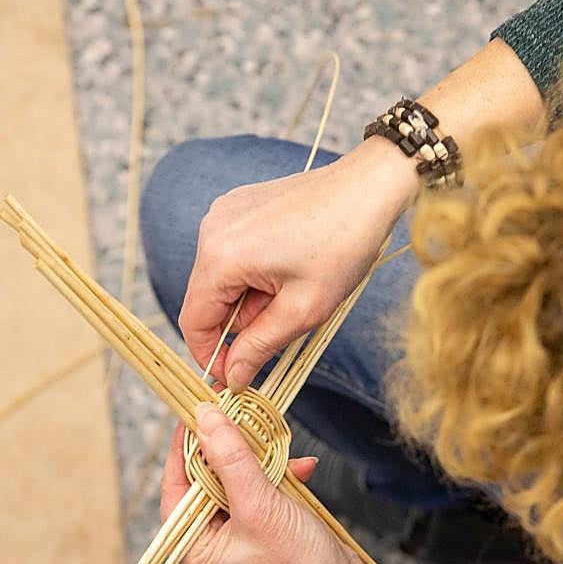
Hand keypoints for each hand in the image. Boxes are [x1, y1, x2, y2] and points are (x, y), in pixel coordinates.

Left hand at [161, 403, 379, 563]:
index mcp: (190, 551)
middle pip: (203, 479)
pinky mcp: (253, 527)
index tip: (199, 409)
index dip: (187, 446)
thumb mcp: (260, 505)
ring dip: (258, 461)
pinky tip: (299, 469)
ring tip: (279, 448)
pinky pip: (253, 489)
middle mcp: (203, 544)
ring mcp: (229, 536)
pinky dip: (274, 476)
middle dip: (230, 451)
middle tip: (241, 417)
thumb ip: (231, 459)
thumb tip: (206, 417)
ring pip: (231, 479)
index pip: (175, 485)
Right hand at [179, 138, 417, 391]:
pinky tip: (289, 267)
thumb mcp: (303, 308)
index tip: (235, 377)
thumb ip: (260, 346)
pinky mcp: (238, 205)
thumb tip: (233, 376)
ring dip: (251, 297)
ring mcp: (224, 213)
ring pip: (222, 278)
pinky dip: (255, 273)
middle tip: (286, 323)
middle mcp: (211, 230)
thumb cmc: (343, 244)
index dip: (211, 357)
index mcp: (221, 256)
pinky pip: (233, 254)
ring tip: (295, 287)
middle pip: (207, 300)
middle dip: (242, 323)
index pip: (193, 322)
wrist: (369, 186)